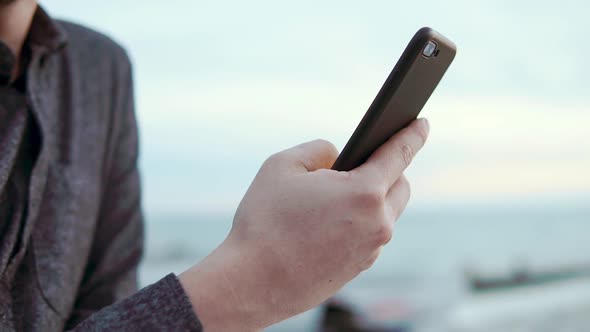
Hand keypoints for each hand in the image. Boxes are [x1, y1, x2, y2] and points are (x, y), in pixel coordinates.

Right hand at [179, 118, 429, 330]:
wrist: (252, 282)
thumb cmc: (264, 222)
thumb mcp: (283, 165)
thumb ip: (319, 150)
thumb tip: (337, 158)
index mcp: (364, 193)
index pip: (399, 154)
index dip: (413, 134)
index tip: (422, 124)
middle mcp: (377, 224)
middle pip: (399, 186)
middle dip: (386, 171)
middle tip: (355, 167)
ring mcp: (371, 250)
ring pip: (384, 214)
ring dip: (370, 200)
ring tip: (333, 199)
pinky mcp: (360, 269)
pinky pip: (369, 236)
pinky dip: (358, 224)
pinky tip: (327, 225)